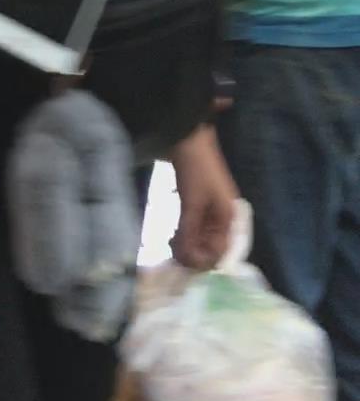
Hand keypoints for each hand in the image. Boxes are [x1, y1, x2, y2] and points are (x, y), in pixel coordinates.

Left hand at [171, 125, 237, 270]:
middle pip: (212, 248)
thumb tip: (185, 260)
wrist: (190, 138)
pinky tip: (174, 235)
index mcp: (230, 218)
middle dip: (193, 254)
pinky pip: (197, 228)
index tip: (181, 262)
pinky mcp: (202, 205)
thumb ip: (190, 233)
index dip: (202, 261)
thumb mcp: (191, 204)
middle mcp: (226, 218)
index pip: (220, 253)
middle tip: (172, 252)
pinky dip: (186, 234)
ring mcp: (214, 211)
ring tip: (171, 243)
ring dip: (188, 245)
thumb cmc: (195, 170)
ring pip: (203, 240)